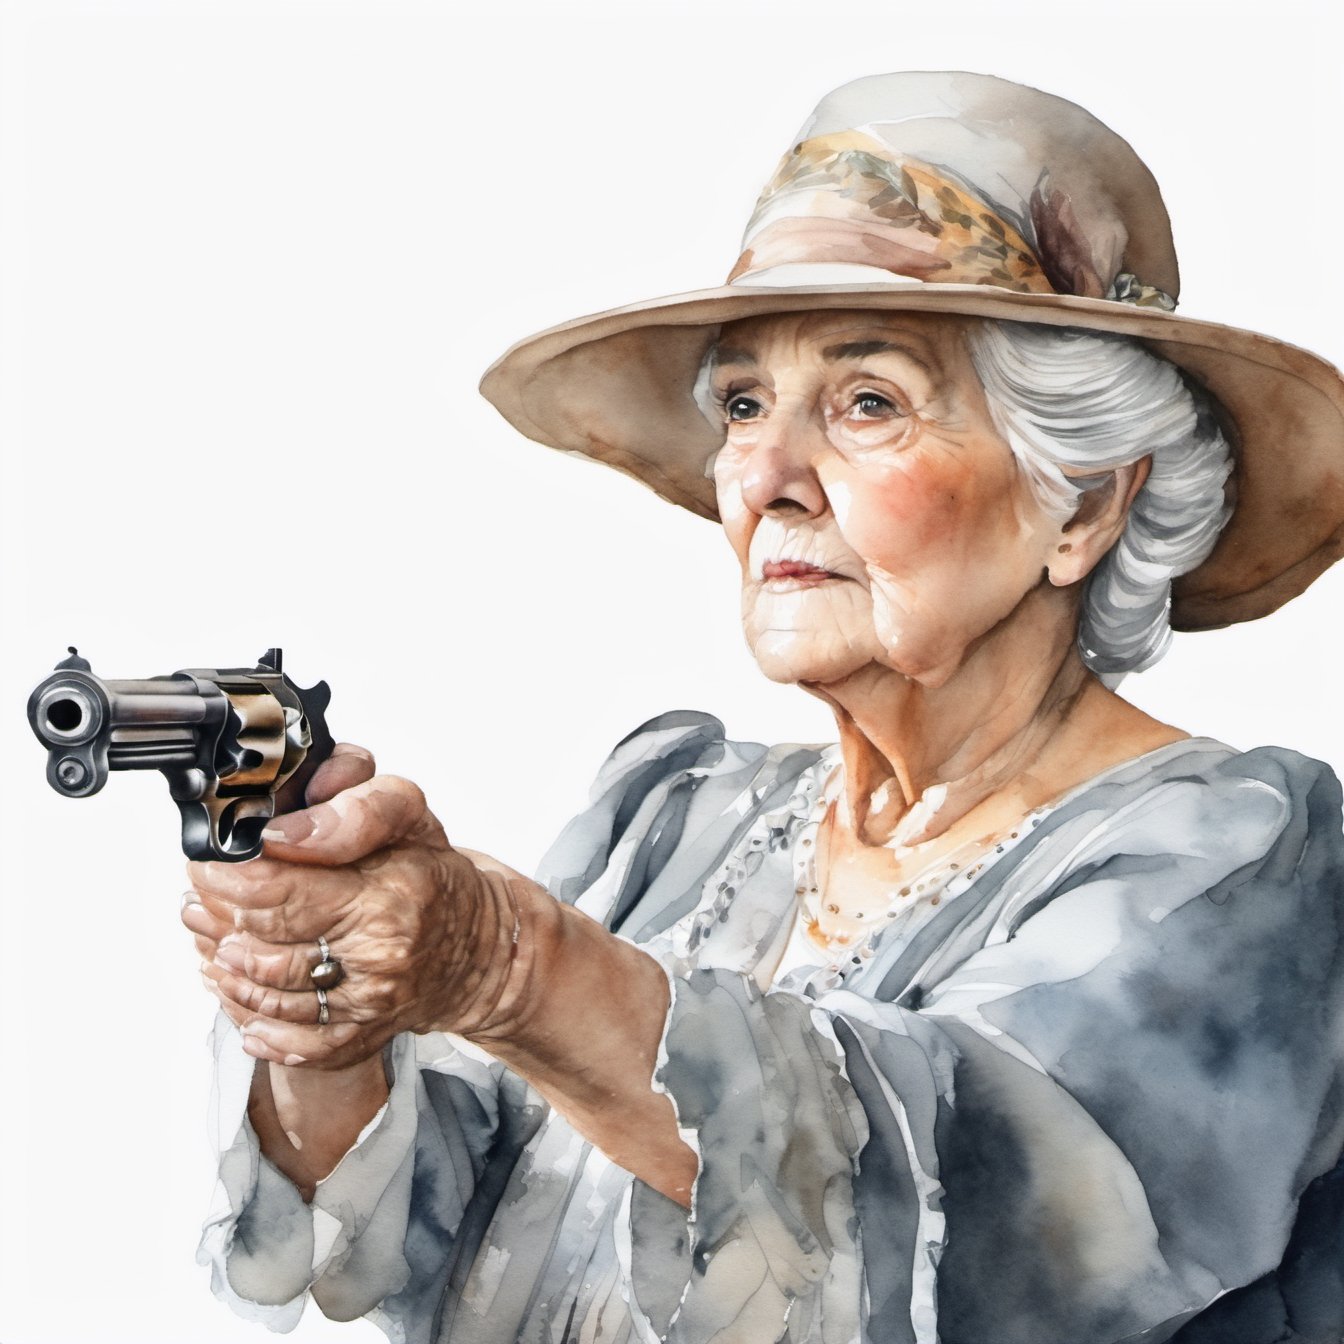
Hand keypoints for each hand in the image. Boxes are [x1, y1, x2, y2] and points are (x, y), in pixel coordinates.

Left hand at [181, 743, 521, 1069]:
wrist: (479, 945)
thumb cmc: (433, 876)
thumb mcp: (409, 815)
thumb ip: (355, 807)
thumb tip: (284, 831)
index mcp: (388, 897)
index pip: (283, 893)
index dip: (231, 878)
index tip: (209, 863)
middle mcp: (379, 957)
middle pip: (265, 946)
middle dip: (221, 919)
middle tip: (202, 896)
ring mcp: (368, 1004)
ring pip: (268, 996)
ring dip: (227, 967)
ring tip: (217, 937)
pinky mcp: (361, 1036)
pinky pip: (291, 1043)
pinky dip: (257, 1022)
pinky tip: (243, 994)